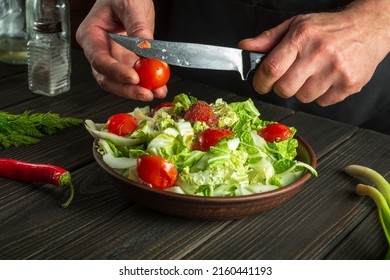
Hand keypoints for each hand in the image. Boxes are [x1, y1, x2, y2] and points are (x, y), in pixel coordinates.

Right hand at [76, 0, 167, 100]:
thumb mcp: (130, 5)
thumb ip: (138, 28)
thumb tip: (146, 48)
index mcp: (91, 34)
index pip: (99, 59)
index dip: (116, 72)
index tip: (133, 77)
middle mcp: (99, 50)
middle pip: (107, 78)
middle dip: (127, 89)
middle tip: (145, 93)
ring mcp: (113, 58)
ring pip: (120, 83)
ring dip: (137, 90)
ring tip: (156, 92)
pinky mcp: (127, 62)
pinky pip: (135, 77)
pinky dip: (147, 85)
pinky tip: (159, 88)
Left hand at [239, 0, 389, 105]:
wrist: (368, 28)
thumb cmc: (328, 28)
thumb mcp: (296, 25)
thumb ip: (268, 39)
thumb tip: (245, 47)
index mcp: (301, 38)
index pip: (271, 69)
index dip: (260, 82)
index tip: (260, 84)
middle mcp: (319, 54)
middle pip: (285, 89)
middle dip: (281, 87)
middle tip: (289, 78)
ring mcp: (336, 70)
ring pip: (303, 98)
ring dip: (302, 90)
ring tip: (312, 74)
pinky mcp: (349, 84)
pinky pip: (322, 102)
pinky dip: (320, 95)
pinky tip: (326, 78)